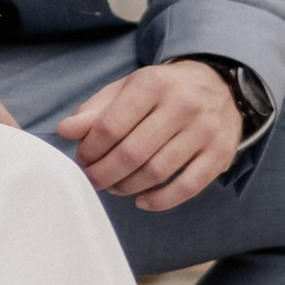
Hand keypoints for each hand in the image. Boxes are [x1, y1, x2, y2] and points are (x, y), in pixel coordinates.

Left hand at [57, 58, 241, 208]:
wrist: (219, 86)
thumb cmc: (163, 91)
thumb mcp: (127, 89)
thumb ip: (95, 110)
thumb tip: (65, 131)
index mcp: (153, 84)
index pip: (111, 126)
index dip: (90, 149)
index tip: (83, 159)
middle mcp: (182, 104)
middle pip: (132, 153)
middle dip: (105, 173)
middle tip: (94, 179)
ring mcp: (204, 130)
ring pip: (157, 172)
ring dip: (128, 187)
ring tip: (115, 186)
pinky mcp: (219, 154)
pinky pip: (187, 187)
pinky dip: (161, 201)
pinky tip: (142, 200)